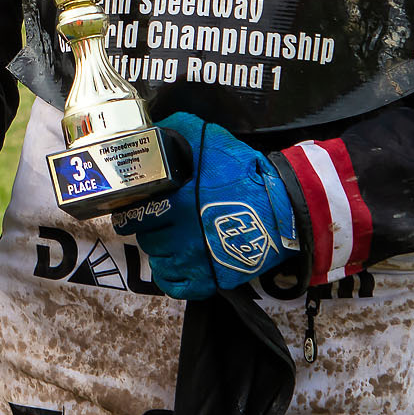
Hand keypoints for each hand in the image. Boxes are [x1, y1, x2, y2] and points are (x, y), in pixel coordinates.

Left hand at [122, 113, 296, 298]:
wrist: (281, 207)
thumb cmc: (244, 172)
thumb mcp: (208, 137)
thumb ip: (174, 128)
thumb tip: (151, 129)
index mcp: (175, 201)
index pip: (132, 215)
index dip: (132, 210)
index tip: (138, 206)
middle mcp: (180, 235)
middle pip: (144, 238)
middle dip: (147, 227)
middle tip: (157, 219)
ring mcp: (195, 260)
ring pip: (157, 260)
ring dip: (160, 249)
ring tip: (171, 236)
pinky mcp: (210, 278)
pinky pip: (175, 286)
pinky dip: (171, 276)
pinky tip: (177, 262)